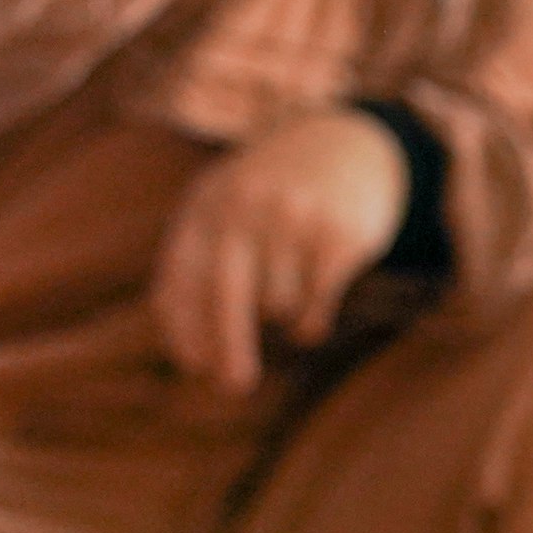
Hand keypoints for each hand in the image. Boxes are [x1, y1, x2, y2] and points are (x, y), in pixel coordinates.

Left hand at [153, 110, 408, 393]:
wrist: (348, 145)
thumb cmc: (272, 197)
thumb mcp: (225, 210)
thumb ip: (197, 268)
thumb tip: (190, 355)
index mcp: (207, 203)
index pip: (184, 274)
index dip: (185, 324)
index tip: (194, 365)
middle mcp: (247, 206)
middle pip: (227, 293)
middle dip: (229, 344)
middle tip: (233, 387)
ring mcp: (294, 218)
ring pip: (276, 305)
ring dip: (282, 314)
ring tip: (291, 284)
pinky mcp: (338, 236)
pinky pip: (315, 307)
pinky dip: (311, 324)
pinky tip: (312, 315)